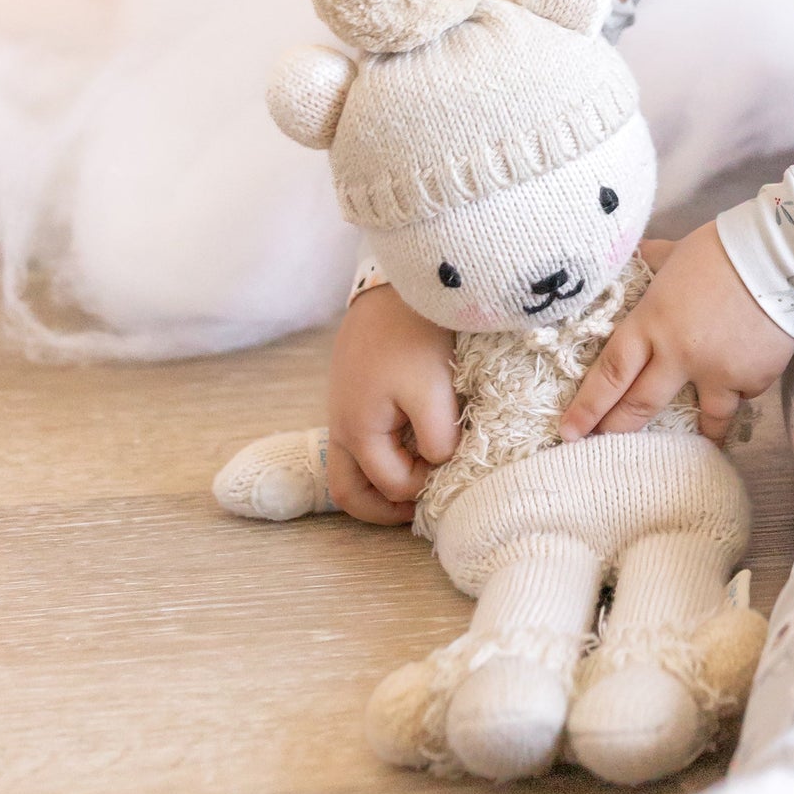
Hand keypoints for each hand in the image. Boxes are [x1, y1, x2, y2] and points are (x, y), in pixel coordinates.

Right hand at [326, 283, 460, 523]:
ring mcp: (343, 410)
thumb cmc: (413, 335)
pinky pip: (361, 442)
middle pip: (349, 492)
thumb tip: (439, 464)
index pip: (389, 485)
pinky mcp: (354, 394)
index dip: (423, 487)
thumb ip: (437, 438)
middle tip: (422, 506)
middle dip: (384, 509)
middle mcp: (341, 426)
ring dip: (382, 483)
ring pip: (352, 469)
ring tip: (420, 478)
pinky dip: (383, 455)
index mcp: (357, 430)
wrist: (394, 284)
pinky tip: (414, 443)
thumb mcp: (433, 389)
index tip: (453, 469)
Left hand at [561, 221, 793, 445]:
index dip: (588, 405)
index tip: (569, 430)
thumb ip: (653, 260)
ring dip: (691, 433)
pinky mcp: (752, 379)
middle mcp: (679, 355)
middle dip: (616, 430)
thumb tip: (635, 254)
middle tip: (599, 448)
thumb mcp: (677, 250)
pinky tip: (745, 374)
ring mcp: (717, 373)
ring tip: (686, 446)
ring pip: (700, 418)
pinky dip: (738, 388)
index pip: (610, 373)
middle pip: (640, 405)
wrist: (783, 257)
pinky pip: (740, 393)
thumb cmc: (723, 248)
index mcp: (653, 322)